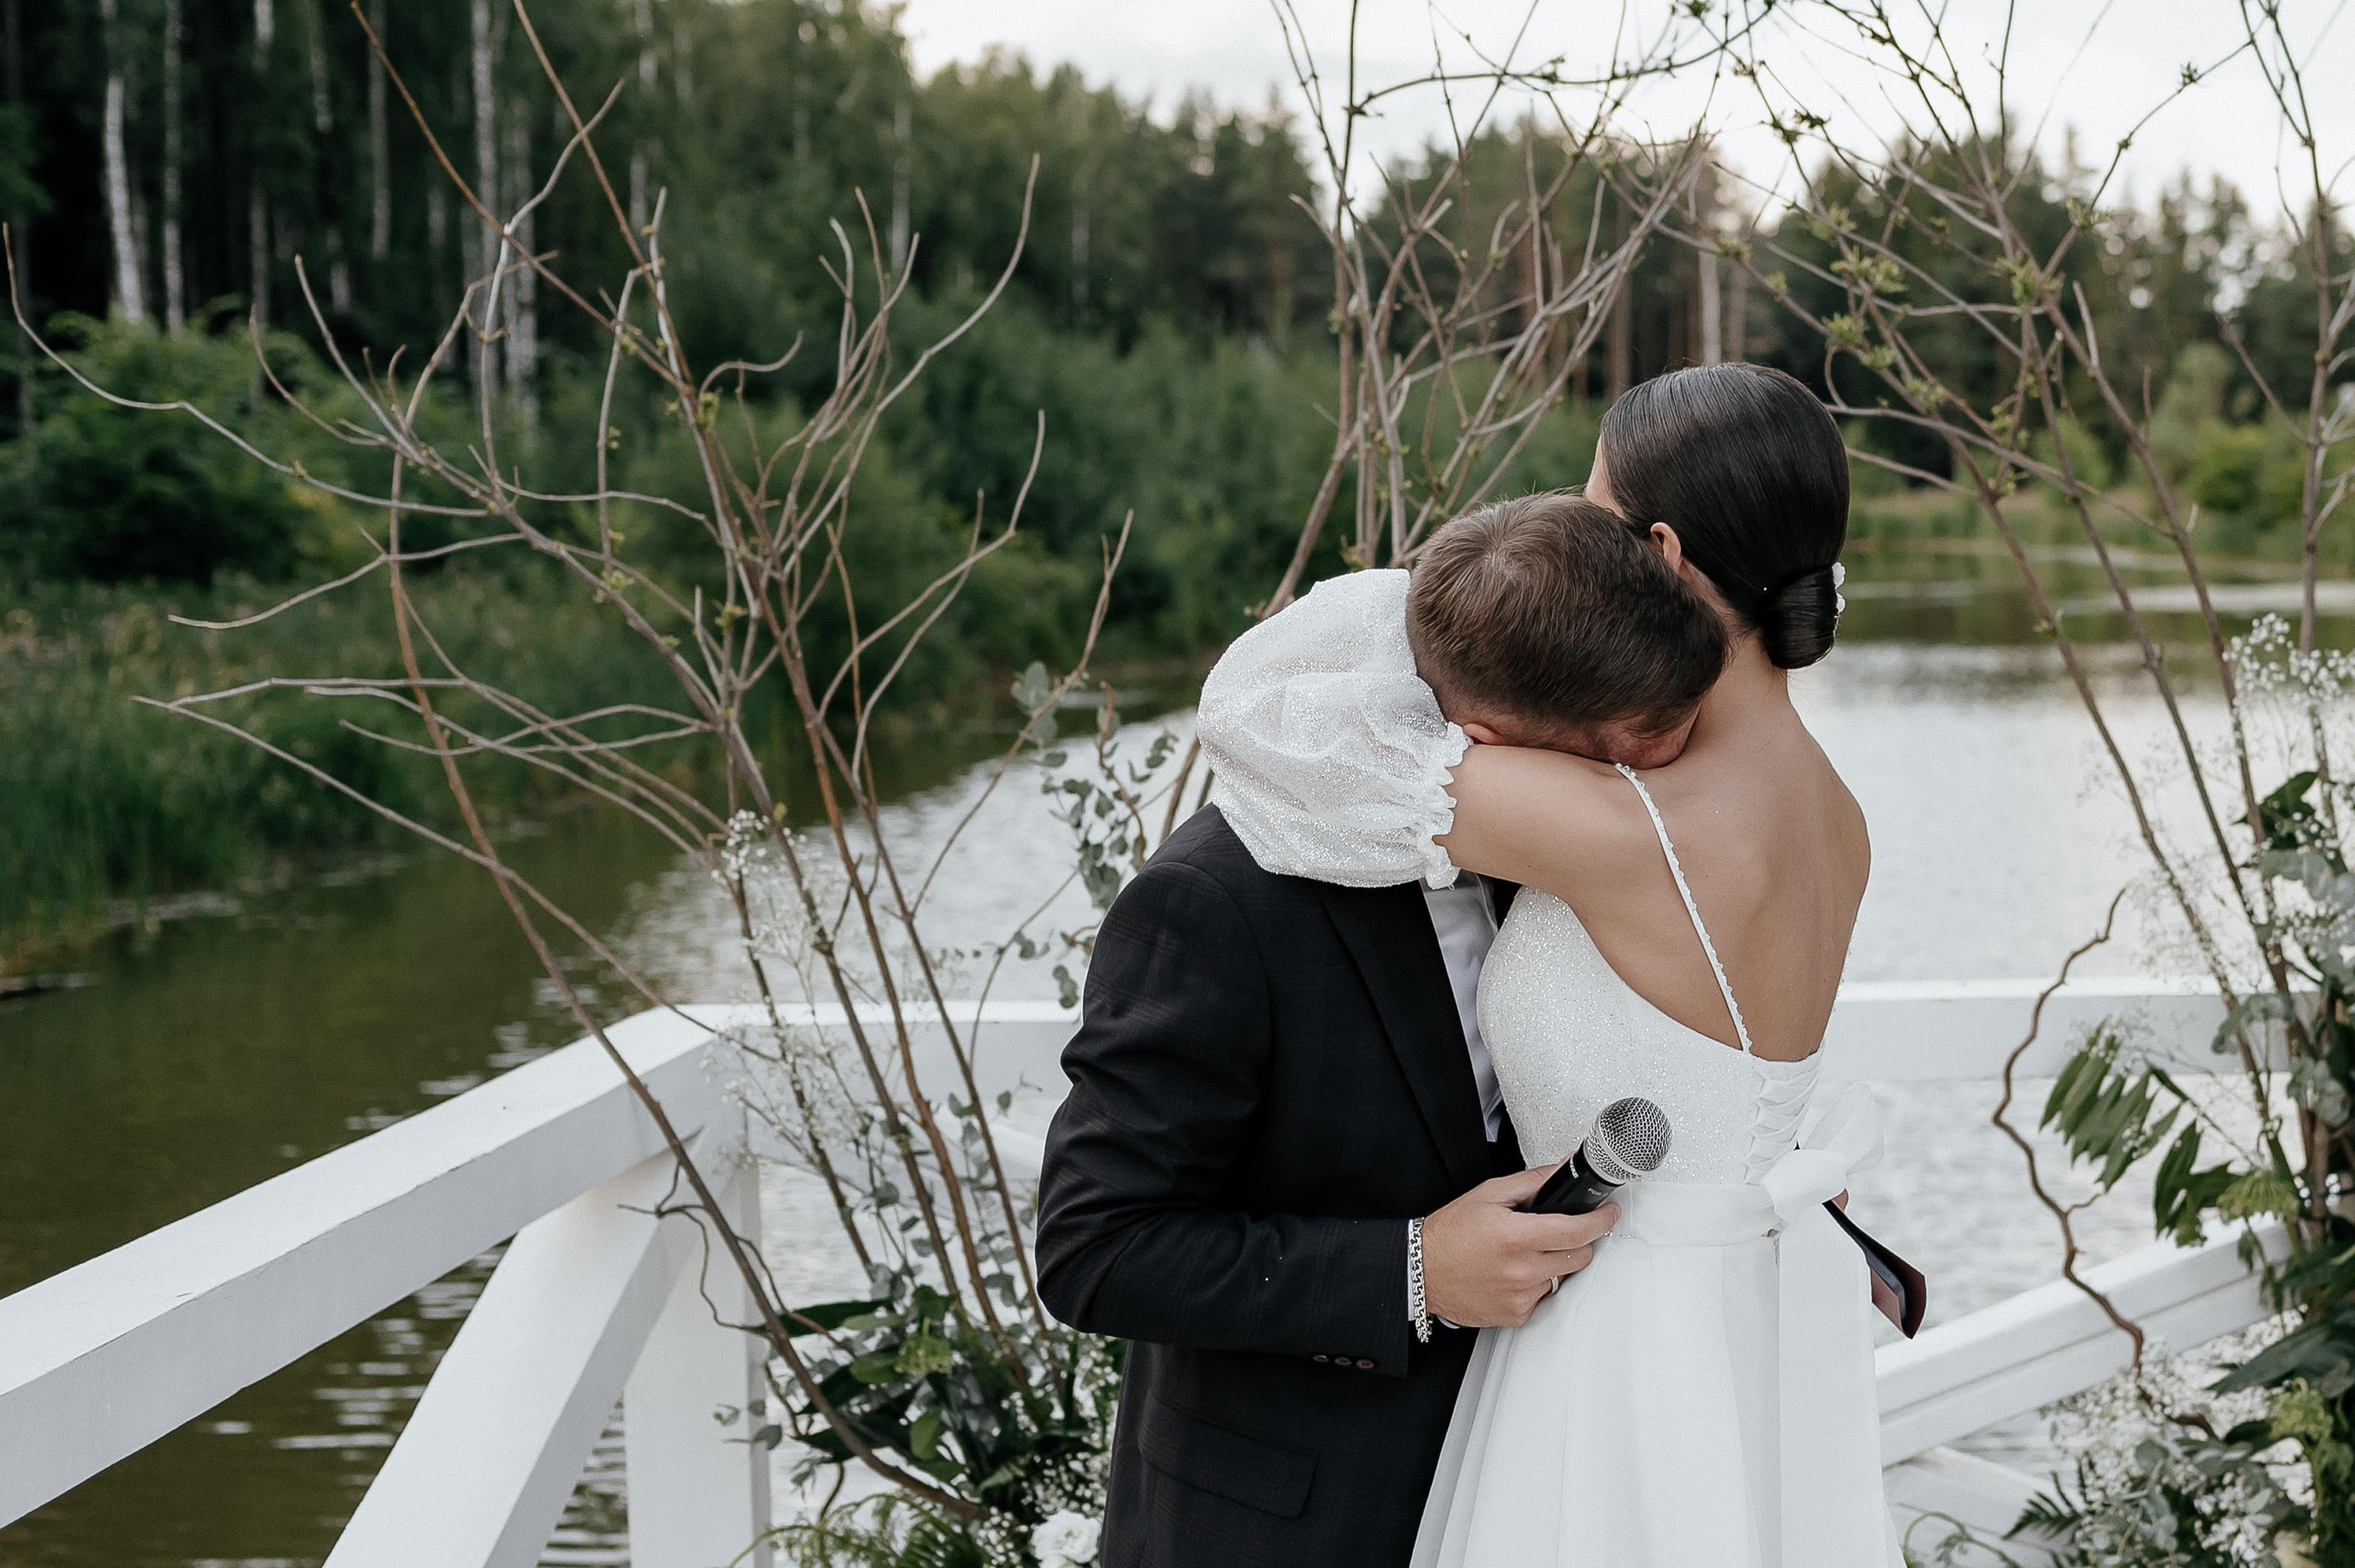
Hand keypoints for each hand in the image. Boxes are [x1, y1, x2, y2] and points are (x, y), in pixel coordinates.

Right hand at [1421, 1166, 1617, 1328]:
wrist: (1421, 1272)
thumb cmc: (1450, 1232)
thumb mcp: (1489, 1194)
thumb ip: (1532, 1182)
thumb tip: (1563, 1169)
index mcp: (1516, 1236)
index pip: (1577, 1230)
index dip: (1601, 1220)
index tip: (1609, 1212)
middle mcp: (1521, 1270)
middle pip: (1580, 1256)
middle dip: (1578, 1240)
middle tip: (1559, 1230)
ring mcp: (1520, 1297)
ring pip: (1562, 1277)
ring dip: (1554, 1262)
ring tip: (1524, 1253)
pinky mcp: (1516, 1315)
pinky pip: (1543, 1297)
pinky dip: (1535, 1283)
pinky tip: (1511, 1273)